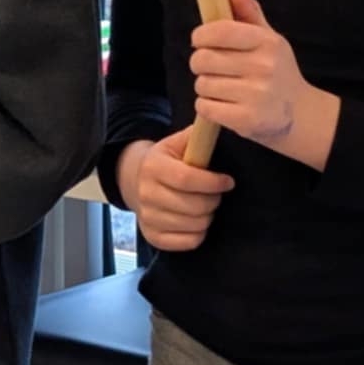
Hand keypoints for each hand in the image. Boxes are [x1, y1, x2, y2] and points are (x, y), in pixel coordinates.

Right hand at [116, 130, 233, 251]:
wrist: (136, 181)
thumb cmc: (166, 162)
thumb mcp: (176, 143)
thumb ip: (195, 136)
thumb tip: (215, 122)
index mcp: (153, 167)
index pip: (186, 179)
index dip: (212, 183)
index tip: (227, 181)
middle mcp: (146, 193)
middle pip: (193, 206)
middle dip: (213, 200)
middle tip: (215, 194)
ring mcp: (148, 217)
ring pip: (194, 225)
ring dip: (207, 216)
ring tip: (204, 206)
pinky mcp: (152, 236)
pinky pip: (188, 242)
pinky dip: (199, 233)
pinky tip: (196, 221)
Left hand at [191, 0, 338, 169]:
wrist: (299, 113)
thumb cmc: (277, 71)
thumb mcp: (268, 39)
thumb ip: (248, 14)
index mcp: (267, 42)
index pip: (219, 31)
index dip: (201, 35)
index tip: (200, 40)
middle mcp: (263, 67)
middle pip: (202, 59)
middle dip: (200, 64)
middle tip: (212, 68)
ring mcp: (256, 95)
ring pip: (202, 84)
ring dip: (205, 87)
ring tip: (222, 88)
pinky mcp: (247, 120)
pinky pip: (205, 107)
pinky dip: (207, 107)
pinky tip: (223, 105)